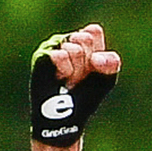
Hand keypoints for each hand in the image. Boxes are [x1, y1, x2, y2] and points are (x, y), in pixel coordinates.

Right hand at [30, 25, 119, 146]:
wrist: (67, 118)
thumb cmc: (86, 96)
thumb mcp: (107, 78)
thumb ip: (111, 62)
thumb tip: (95, 58)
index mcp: (83, 38)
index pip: (93, 32)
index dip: (95, 53)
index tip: (91, 69)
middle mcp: (66, 39)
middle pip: (84, 39)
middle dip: (85, 63)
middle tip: (78, 78)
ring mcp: (51, 46)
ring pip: (73, 49)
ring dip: (75, 70)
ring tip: (68, 81)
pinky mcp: (41, 56)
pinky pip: (59, 55)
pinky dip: (65, 70)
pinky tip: (61, 79)